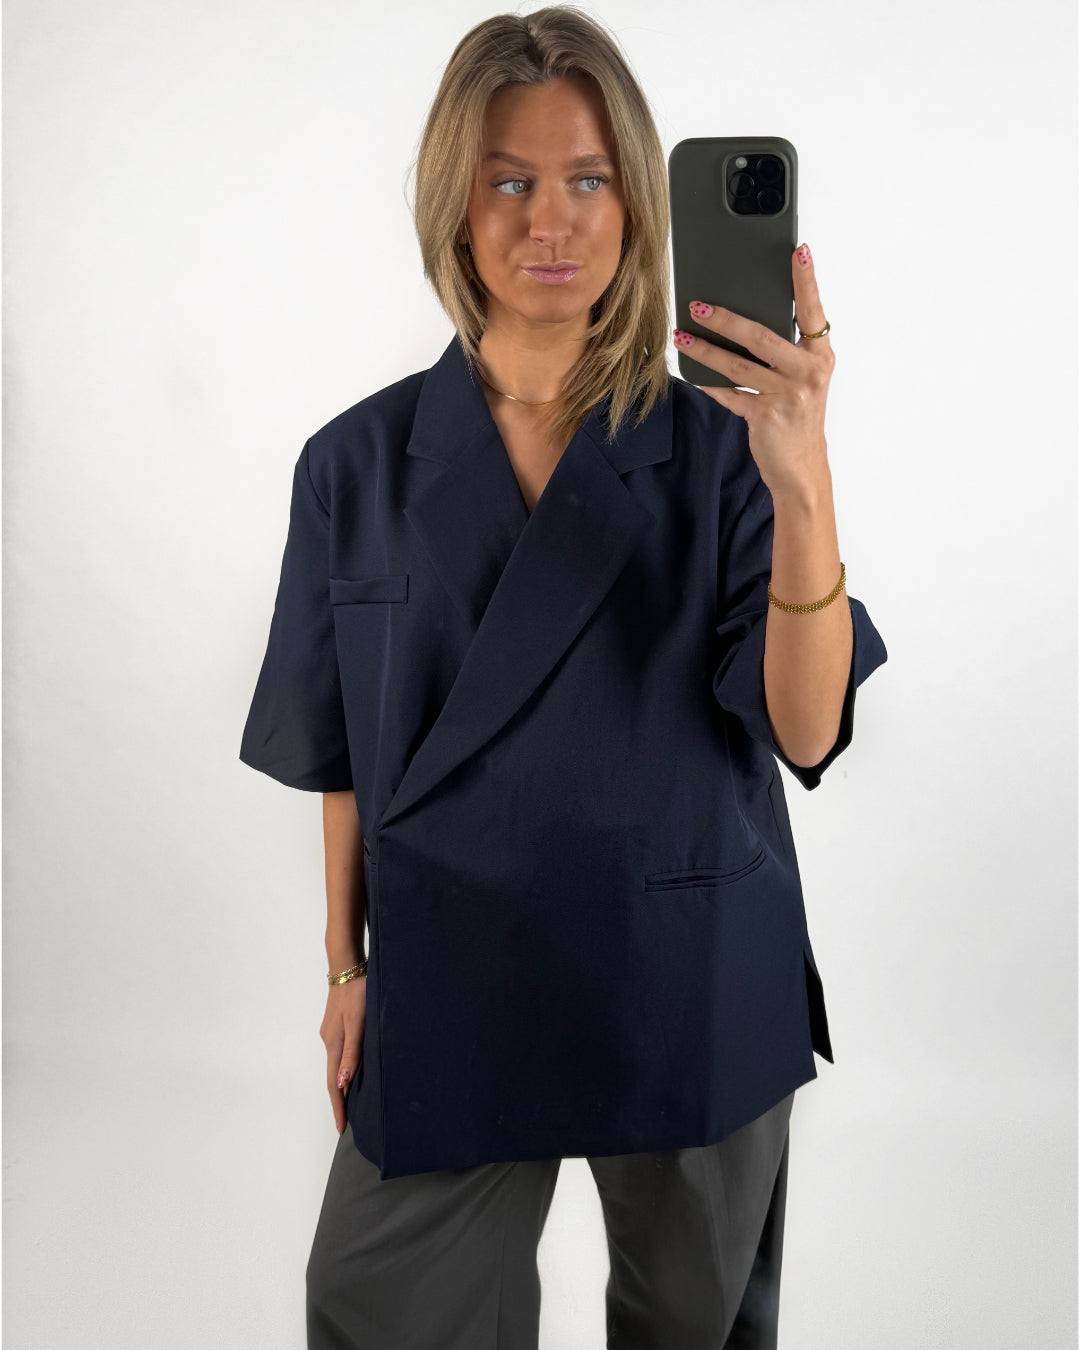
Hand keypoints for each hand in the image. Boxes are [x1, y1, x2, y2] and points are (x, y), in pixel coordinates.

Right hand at [319, 975, 365, 1133]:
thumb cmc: (356, 993)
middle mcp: (329, 1040)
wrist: (348, 966)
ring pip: (336, 1064)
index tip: (341, 1128)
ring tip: (352, 1100)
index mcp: (333, 1044)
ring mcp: (331, 1032)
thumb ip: (351, 1053)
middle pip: (332, 1077)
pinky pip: (339, 1052)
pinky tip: (353, 1068)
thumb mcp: (357, 1024)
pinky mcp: (337, 1024)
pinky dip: (344, 1066)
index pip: (333, 1084)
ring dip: (342, 1084)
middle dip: (339, 1100)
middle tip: (347, 1120)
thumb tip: (341, 1083)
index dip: (338, 1106)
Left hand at [673, 243, 834, 500]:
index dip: (806, 280)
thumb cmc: (798, 416)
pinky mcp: (765, 417)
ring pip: (737, 365)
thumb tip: (743, 320)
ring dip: (705, 350)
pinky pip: (729, 394)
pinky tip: (691, 372)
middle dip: (726, 319)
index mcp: (820, 356)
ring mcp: (786, 396)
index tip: (799, 251)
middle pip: (761, 336)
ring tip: (681, 336)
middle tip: (698, 304)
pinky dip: (709, 384)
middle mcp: (807, 372)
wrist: (802, 467)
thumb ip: (785, 351)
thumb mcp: (803, 379)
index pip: (813, 311)